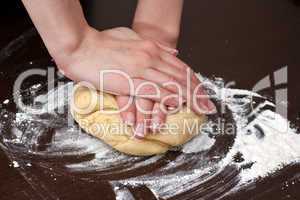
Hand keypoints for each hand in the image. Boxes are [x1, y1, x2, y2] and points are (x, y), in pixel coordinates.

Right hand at [56, 27, 200, 105]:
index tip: (203, 90)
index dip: (194, 80)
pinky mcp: (130, 81)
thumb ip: (152, 45)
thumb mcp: (130, 37)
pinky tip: (181, 107)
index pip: (180, 66)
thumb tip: (172, 52)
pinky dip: (171, 100)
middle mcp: (150, 58)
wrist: (80, 46)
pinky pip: (155, 92)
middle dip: (198, 92)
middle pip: (181, 77)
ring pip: (173, 85)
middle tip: (210, 104)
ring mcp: (141, 69)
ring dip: (191, 98)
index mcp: (151, 48)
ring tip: (202, 109)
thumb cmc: (101, 42)